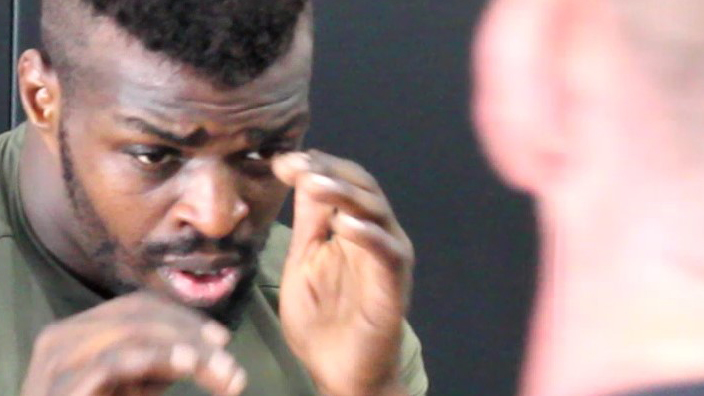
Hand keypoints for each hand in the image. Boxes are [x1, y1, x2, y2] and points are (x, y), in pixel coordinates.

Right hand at [21, 292, 245, 395]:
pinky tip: (185, 362)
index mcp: (78, 331)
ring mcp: (55, 363)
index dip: (183, 317)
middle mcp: (62, 338)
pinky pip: (111, 362)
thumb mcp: (130, 385)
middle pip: (138, 316)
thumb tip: (207, 346)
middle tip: (229, 364)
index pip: (138, 307)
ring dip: (184, 346)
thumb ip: (158, 362)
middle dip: (190, 334)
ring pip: (131, 332)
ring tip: (218, 367)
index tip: (222, 339)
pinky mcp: (59, 390)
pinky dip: (154, 357)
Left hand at [273, 150, 413, 395]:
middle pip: (362, 187)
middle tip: (298, 164)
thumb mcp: (303, 262)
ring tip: (315, 183)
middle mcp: (374, 235)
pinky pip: (387, 253)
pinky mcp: (394, 284)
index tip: (281, 161)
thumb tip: (302, 175)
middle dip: (329, 171)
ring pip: (376, 212)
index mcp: (351, 229)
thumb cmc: (320, 322)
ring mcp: (387, 258)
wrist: (339, 372)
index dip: (316, 166)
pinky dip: (368, 236)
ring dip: (345, 194)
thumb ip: (308, 222)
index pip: (342, 183)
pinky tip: (343, 225)